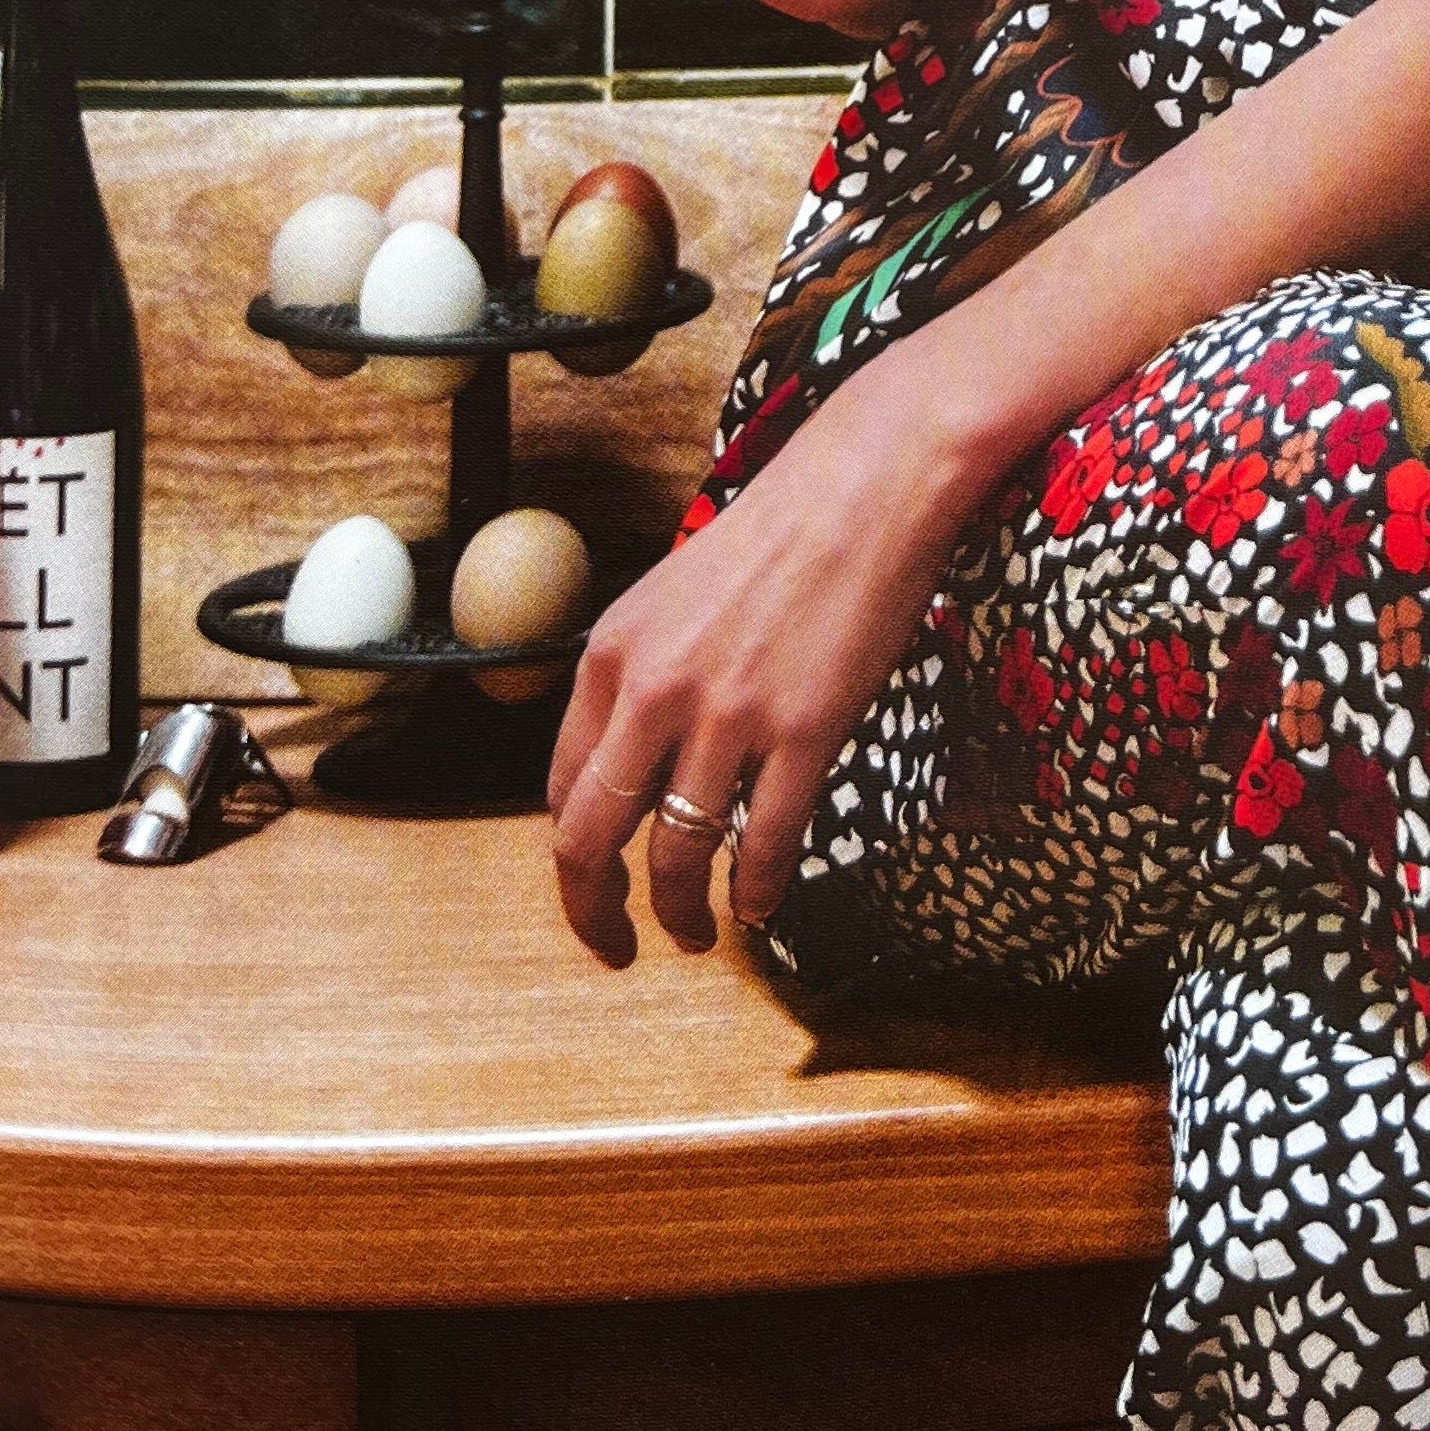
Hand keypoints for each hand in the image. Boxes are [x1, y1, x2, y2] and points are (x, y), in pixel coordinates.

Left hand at [547, 360, 995, 964]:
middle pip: (589, 841)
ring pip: (676, 855)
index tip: (594, 888)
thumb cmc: (779, 531)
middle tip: (616, 948)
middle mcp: (654, 689)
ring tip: (697, 933)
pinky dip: (755, 892)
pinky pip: (766, 843)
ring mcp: (727, 714)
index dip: (570, 859)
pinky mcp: (802, 730)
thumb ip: (641, 674)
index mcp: (611, 654)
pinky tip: (760, 906)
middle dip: (594, 914)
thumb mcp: (673, 596)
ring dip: (680, 914)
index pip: (561, 789)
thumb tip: (632, 763)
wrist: (867, 482)